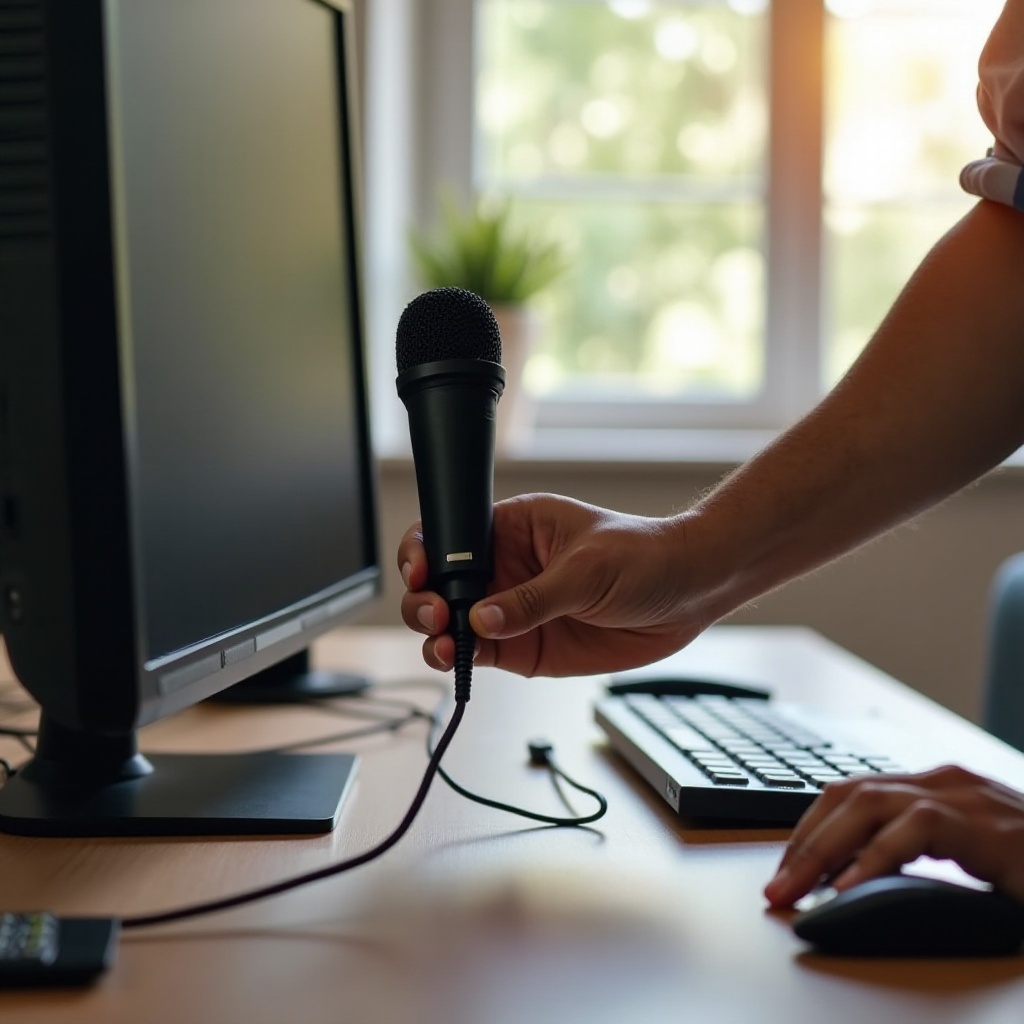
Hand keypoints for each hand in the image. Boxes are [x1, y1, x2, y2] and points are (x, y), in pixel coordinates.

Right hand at [398, 492, 706, 677]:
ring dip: (436, 633)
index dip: (425, 552)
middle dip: (425, 598)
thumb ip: (533, 598)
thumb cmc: (642, 556)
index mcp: (512, 527)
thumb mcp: (586, 569)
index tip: (421, 572)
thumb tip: (482, 619)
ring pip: (452, 623)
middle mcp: (503, 567)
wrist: (686, 593)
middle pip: (441, 583)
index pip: (450, 535)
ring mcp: (510, 608)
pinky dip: (460, 661)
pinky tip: (455, 661)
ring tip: (443, 643)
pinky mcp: (524, 646)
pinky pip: (479, 654)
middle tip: (437, 614)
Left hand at [763, 765, 1023, 906]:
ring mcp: (966, 796)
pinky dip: (876, 858)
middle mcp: (943, 780)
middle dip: (803, 844)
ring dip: (823, 850)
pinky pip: (915, 830)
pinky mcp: (989, 825)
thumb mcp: (965, 854)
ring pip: (869, 803)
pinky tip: (851, 889)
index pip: (849, 794)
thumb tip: (848, 879)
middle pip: (848, 796)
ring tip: (797, 891)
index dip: (809, 831)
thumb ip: (914, 851)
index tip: (783, 873)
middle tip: (775, 890)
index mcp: (932, 784)